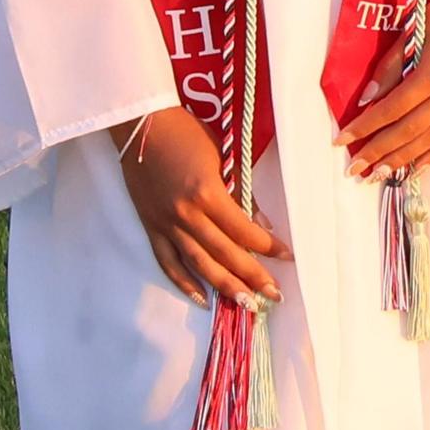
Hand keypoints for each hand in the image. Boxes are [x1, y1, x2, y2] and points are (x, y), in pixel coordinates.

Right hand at [108, 105, 290, 306]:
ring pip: (198, 264)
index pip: (243, 230)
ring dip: (224, 286)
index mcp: (207, 193)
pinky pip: (168, 261)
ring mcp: (166, 224)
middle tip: (274, 295)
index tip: (288, 257)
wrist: (142, 125)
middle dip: (251, 276)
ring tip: (245, 304)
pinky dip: (184, 282)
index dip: (268, 246)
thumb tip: (261, 225)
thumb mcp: (222, 156)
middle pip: (224, 253)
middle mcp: (186, 215)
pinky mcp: (151, 227)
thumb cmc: (186, 133)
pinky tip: (202, 297)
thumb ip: (240, 192)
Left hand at [339, 0, 429, 177]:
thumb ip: (391, 66)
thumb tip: (368, 98)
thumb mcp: (415, 31)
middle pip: (407, 132)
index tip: (342, 140)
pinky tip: (418, 166)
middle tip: (355, 169)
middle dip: (378, 153)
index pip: (391, 109)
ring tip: (379, 175)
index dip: (364, 127)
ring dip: (402, 160)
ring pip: (429, 141)